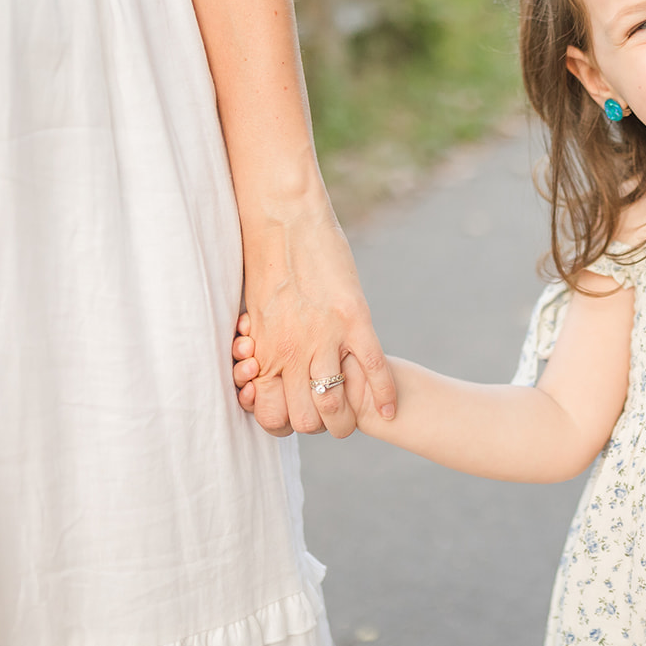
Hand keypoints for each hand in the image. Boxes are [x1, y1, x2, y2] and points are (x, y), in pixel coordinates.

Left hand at [238, 199, 395, 437]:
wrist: (281, 219)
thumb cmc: (262, 262)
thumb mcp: (255, 313)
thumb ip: (265, 345)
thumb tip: (265, 367)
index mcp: (265, 353)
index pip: (273, 417)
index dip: (287, 426)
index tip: (298, 417)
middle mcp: (291, 352)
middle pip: (308, 419)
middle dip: (321, 427)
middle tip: (332, 417)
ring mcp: (323, 336)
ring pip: (337, 403)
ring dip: (349, 418)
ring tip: (358, 416)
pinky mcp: (352, 317)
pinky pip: (372, 366)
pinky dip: (383, 392)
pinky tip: (389, 407)